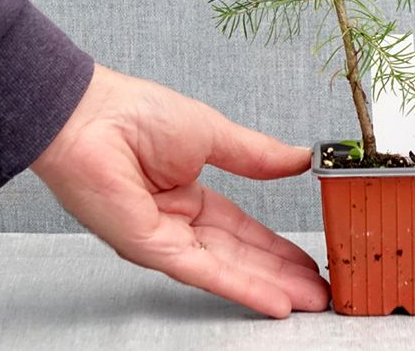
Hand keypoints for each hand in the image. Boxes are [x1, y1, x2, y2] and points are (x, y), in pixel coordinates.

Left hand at [31, 63, 329, 317]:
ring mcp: (164, 239)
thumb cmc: (137, 114)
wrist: (92, 116)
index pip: (242, 228)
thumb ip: (258, 155)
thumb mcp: (215, 133)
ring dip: (272, 286)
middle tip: (321, 288)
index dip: (277, 244)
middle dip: (283, 273)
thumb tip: (300, 158)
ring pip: (229, 269)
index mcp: (189, 192)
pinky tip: (274, 300)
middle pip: (241, 255)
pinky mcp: (152, 249)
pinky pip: (205, 272)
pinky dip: (242, 287)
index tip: (308, 256)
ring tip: (312, 300)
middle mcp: (177, 222)